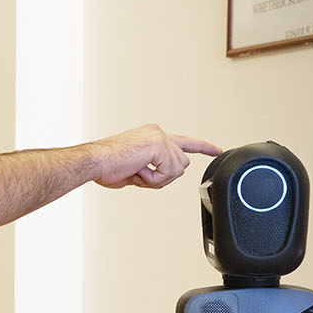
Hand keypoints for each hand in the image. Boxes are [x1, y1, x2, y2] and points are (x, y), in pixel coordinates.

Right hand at [91, 124, 221, 189]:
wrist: (94, 162)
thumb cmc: (106, 166)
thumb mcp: (135, 169)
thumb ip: (153, 169)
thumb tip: (159, 177)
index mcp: (152, 135)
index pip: (184, 141)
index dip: (203, 147)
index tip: (218, 150)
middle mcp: (157, 133)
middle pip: (182, 163)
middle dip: (164, 176)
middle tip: (141, 176)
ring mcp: (159, 137)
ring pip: (177, 169)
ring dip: (157, 179)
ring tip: (136, 172)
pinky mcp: (159, 145)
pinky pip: (168, 173)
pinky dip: (152, 179)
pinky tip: (137, 171)